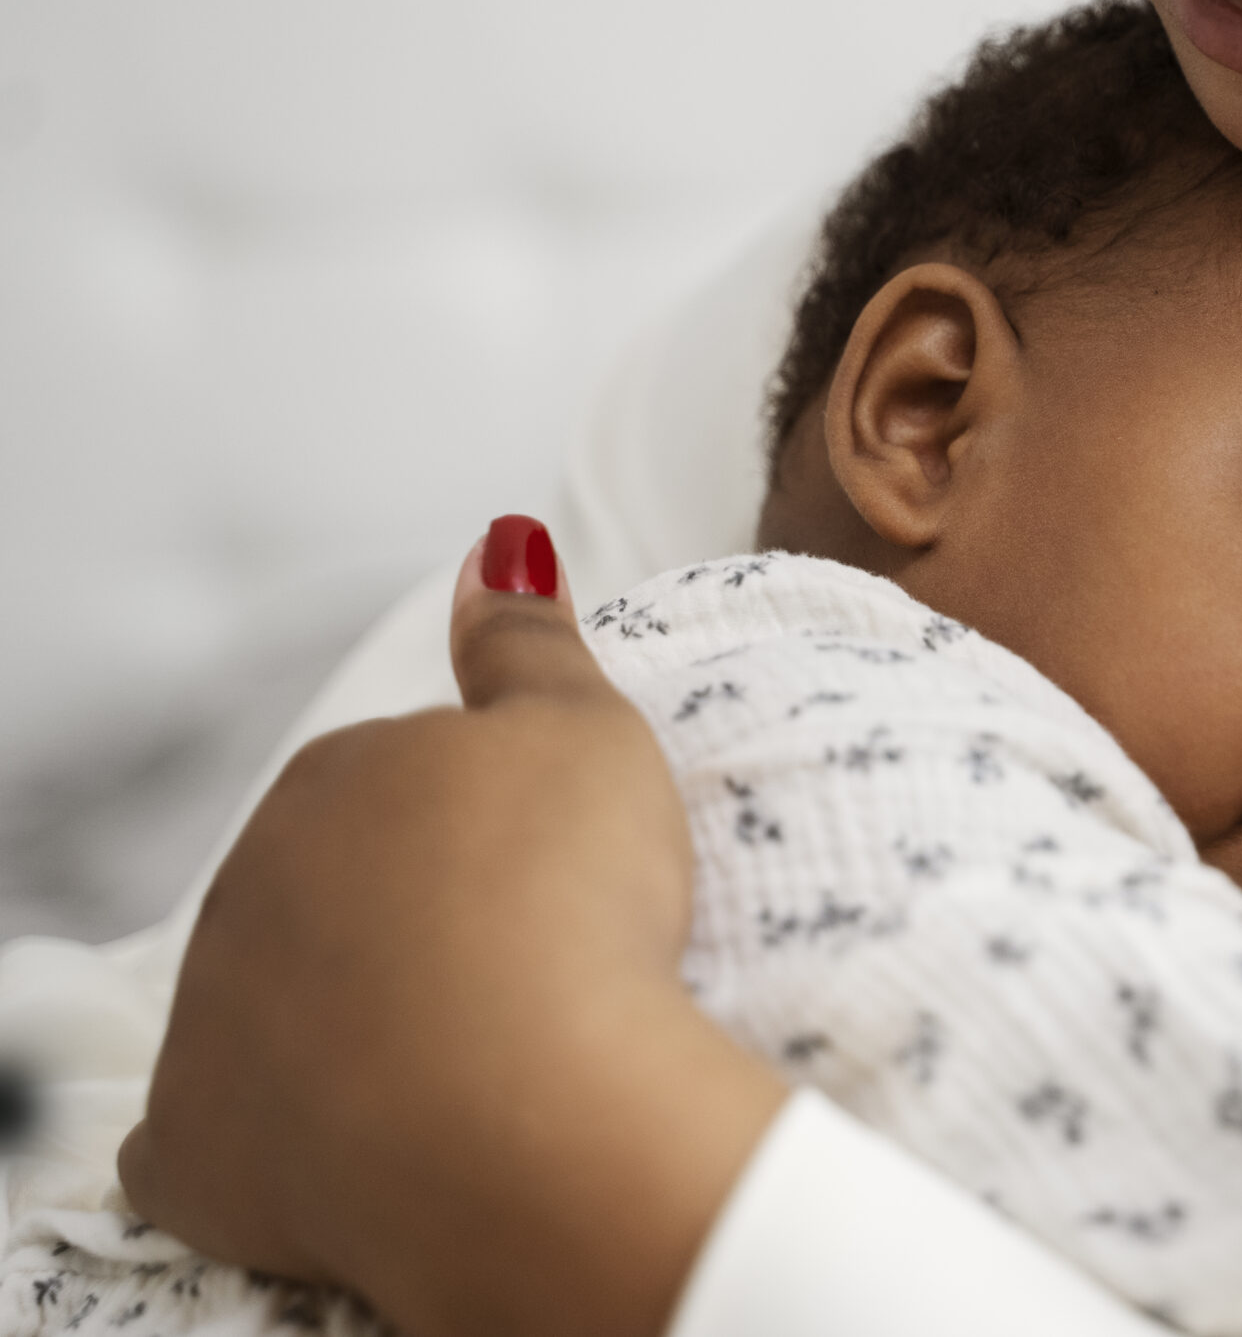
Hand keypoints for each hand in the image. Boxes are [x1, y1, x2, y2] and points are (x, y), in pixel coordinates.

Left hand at [119, 520, 788, 1336]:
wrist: (534, 1108)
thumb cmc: (572, 900)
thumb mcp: (586, 732)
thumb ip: (525, 637)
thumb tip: (495, 538)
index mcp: (335, 780)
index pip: (398, 780)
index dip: (484, 825)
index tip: (555, 869)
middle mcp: (250, 887)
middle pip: (331, 890)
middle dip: (407, 916)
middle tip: (526, 963)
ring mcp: (216, 1023)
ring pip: (275, 1005)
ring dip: (350, 1020)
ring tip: (473, 1058)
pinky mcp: (205, 1152)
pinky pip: (209, 1139)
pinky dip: (262, 1135)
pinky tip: (334, 1140)